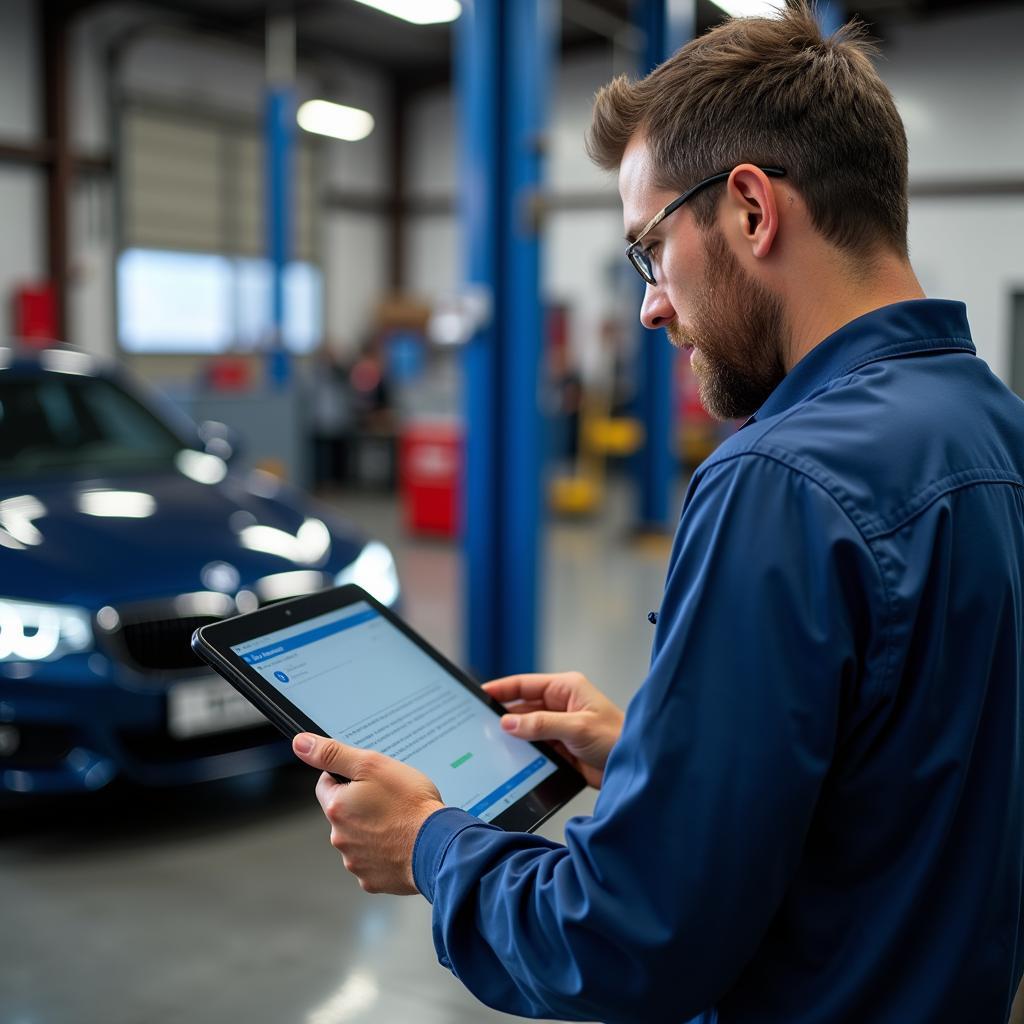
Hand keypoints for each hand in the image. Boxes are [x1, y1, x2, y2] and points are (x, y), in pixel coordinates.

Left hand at [292, 733, 443, 894]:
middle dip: (361, 803)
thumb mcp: (372, 765)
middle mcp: (340, 838)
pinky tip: (401, 842)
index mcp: (337, 808)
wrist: (437, 846)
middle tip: (390, 798)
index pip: (326, 784)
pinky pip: (373, 860)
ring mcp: (356, 861)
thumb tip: (301, 744)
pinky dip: (384, 851)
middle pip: (343, 812)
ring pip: (358, 837)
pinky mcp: (373, 879)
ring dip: (373, 828)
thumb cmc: (410, 805)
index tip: (368, 778)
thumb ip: (333, 754)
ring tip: (399, 820)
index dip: (347, 776)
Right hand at [482, 672, 624, 788]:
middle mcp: (561, 704)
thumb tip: (508, 723)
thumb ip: (541, 724)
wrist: (636, 770)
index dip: (501, 689)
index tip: (479, 694)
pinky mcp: (561, 748)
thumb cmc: (618, 738)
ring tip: (490, 744)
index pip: (525, 684)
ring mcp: (560, 727)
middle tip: (478, 725)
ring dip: (513, 737)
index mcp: (566, 688)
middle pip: (522, 707)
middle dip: (503, 716)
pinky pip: (535, 747)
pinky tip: (509, 759)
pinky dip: (523, 752)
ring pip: (527, 729)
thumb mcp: (576, 727)